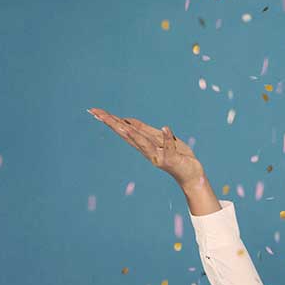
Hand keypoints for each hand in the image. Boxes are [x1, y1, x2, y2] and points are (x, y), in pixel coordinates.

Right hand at [88, 108, 205, 187]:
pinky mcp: (173, 159)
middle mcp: (147, 151)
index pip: (123, 130)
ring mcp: (159, 156)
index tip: (94, 111)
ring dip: (134, 135)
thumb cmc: (176, 154)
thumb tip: (126, 120)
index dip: (109, 120)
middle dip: (113, 124)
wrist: (191, 174)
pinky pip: (169, 147)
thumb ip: (144, 130)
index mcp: (143, 144)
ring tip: (123, 125)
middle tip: (97, 114)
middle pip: (128, 135)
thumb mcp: (158, 138)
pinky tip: (165, 127)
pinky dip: (167, 138)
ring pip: (144, 144)